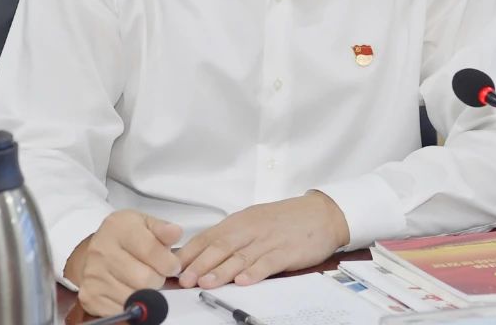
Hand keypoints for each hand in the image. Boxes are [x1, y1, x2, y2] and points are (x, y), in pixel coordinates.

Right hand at [64, 210, 182, 315]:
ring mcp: (94, 274)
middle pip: (145, 278)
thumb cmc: (124, 238)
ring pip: (135, 297)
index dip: (169, 262)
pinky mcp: (91, 296)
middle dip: (157, 279)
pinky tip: (130, 291)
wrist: (97, 252)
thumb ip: (163, 229)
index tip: (172, 265)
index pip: (151, 250)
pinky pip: (122, 310)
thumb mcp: (145, 224)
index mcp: (117, 227)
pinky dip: (131, 305)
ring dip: (145, 293)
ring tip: (142, 281)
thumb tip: (175, 232)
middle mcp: (101, 250)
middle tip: (155, 273)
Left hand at [177, 191, 349, 288]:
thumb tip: (203, 254)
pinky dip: (254, 272)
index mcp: (240, 221)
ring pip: (240, 256)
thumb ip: (231, 237)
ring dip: (221, 271)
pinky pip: (268, 262)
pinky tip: (243, 281)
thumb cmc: (285, 220)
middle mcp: (251, 228)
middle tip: (185, 279)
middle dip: (200, 264)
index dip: (191, 252)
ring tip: (206, 283)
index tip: (174, 266)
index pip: (209, 236)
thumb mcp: (254, 222)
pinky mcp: (286, 251)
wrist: (321, 213)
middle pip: (221, 246)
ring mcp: (268, 240)